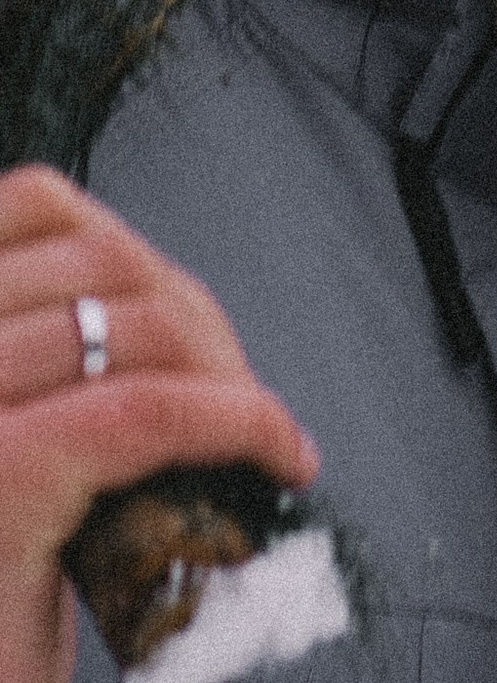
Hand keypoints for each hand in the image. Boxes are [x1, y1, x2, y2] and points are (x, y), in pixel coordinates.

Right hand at [0, 169, 319, 682]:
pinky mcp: (2, 477)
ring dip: (228, 369)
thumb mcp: (4, 435)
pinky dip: (243, 418)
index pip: (34, 206)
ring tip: (251, 436)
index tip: (177, 324)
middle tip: (236, 400)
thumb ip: (33, 355)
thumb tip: (156, 300)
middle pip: (101, 262)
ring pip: (141, 326)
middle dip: (197, 318)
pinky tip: (283, 454)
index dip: (128, 247)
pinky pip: (155, 409)